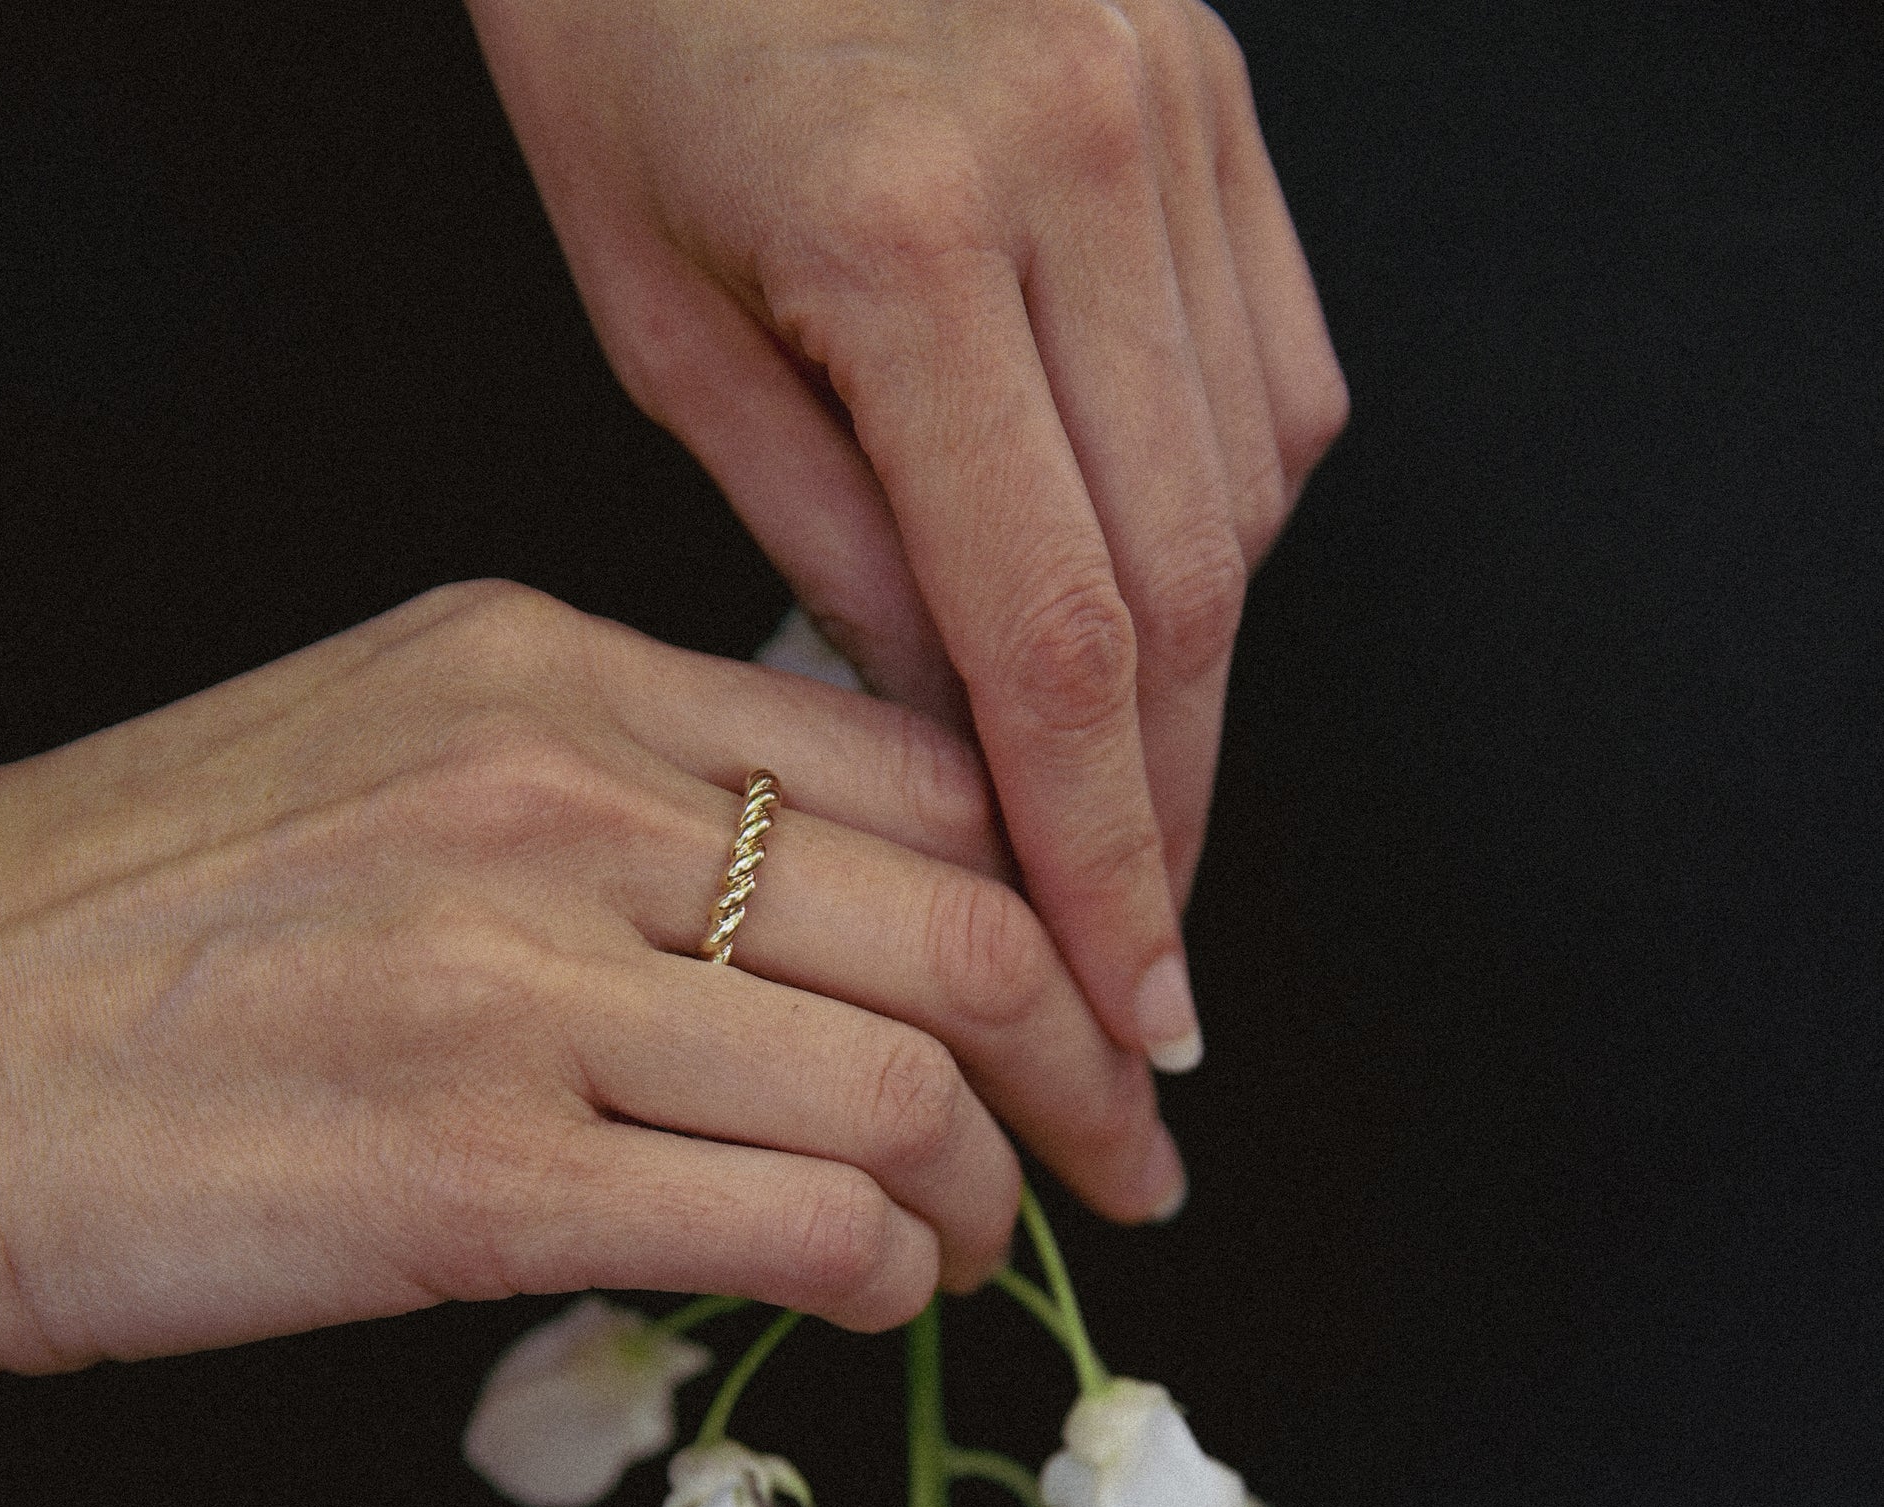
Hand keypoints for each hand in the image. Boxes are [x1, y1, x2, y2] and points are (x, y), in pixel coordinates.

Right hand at [0, 583, 1182, 1373]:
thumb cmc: (140, 918)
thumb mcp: (397, 758)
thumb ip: (622, 796)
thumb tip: (838, 901)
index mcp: (547, 668)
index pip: (916, 766)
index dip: (1053, 894)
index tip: (1096, 987)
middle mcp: (551, 797)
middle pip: (960, 919)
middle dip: (1085, 1056)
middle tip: (1122, 1143)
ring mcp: (515, 984)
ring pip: (903, 1083)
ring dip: (981, 1190)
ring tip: (972, 1240)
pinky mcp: (471, 1173)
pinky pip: (794, 1218)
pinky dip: (882, 1266)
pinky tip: (872, 1289)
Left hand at [466, 0, 1347, 1068]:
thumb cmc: (631, 37)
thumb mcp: (661, 324)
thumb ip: (831, 541)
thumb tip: (960, 731)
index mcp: (905, 240)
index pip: (1055, 640)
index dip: (1108, 859)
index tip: (1134, 1004)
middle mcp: (1086, 169)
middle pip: (1188, 597)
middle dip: (1171, 811)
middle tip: (1142, 955)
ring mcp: (1182, 125)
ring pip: (1252, 504)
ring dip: (1195, 679)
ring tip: (1118, 781)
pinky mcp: (1226, 108)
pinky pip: (1280, 385)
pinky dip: (1226, 524)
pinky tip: (1150, 577)